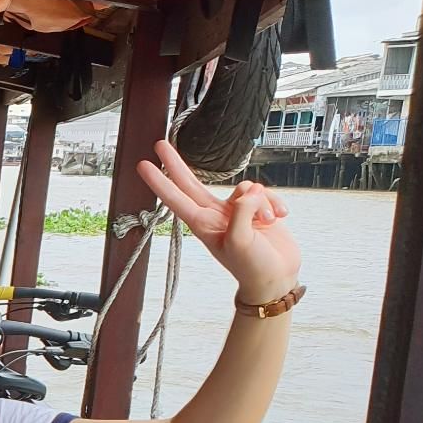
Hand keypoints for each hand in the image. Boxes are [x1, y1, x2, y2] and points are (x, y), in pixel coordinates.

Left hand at [137, 140, 300, 304]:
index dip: (160, 181)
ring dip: (261, 200)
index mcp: (203, 224)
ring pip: (245, 187)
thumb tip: (250, 191)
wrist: (276, 278)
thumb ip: (241, 213)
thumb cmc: (253, 267)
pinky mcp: (256, 209)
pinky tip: (279, 218)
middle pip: (191, 183)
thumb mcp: (241, 242)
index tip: (143, 165)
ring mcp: (236, 211)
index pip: (175, 198)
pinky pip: (264, 193)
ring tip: (266, 223)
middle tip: (159, 144)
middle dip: (175, 164)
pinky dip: (274, 203)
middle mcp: (215, 215)